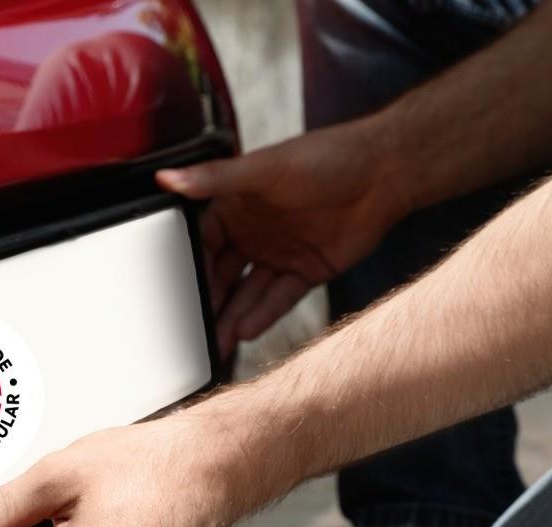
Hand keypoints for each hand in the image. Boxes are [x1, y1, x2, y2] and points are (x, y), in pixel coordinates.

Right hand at [157, 120, 411, 357]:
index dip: (188, 267)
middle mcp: (253, 233)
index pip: (202, 243)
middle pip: (222, 276)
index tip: (173, 291)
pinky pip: (278, 299)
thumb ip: (215, 178)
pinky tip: (245, 333)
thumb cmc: (326, 157)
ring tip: (214, 343)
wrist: (384, 174)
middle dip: (207, 301)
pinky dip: (263, 315)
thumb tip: (168, 178)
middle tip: (190, 328)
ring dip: (231, 318)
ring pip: (248, 294)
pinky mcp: (305, 272)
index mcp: (236, 206)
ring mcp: (279, 254)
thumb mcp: (264, 168)